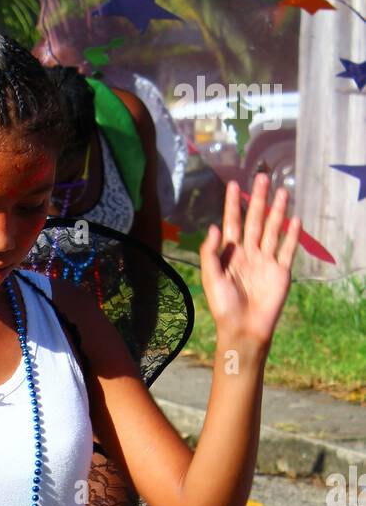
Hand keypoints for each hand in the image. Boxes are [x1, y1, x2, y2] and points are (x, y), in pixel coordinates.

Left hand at [200, 174, 301, 348]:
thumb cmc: (223, 306)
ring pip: (273, 230)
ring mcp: (266, 261)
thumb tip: (214, 226)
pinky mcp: (280, 272)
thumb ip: (210, 253)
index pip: (232, 223)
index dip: (232, 204)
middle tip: (262, 176)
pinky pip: (288, 250)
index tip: (233, 184)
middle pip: (255, 221)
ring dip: (278, 211)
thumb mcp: (210, 279)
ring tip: (283, 191)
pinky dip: (292, 235)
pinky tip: (295, 219)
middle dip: (258, 200)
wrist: (243, 329)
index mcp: (230, 254)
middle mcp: (249, 254)